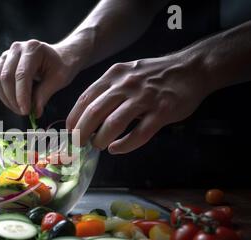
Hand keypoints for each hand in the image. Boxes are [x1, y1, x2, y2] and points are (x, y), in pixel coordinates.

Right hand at [0, 40, 80, 116]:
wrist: (58, 57)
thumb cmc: (61, 67)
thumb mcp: (59, 79)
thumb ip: (45, 94)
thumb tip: (34, 112)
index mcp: (33, 48)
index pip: (22, 74)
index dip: (22, 95)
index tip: (26, 112)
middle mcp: (16, 48)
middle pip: (6, 77)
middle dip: (13, 99)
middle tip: (24, 113)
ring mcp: (6, 54)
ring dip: (5, 98)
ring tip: (19, 108)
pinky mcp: (1, 63)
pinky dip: (0, 93)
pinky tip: (13, 100)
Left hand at [66, 53, 210, 153]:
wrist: (192, 68)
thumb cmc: (154, 75)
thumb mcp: (126, 74)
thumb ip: (108, 91)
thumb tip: (87, 117)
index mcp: (114, 75)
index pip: (85, 98)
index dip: (74, 118)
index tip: (70, 132)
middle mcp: (126, 85)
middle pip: (94, 112)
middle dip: (82, 132)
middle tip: (78, 145)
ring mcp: (145, 98)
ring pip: (113, 124)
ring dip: (101, 139)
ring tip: (98, 145)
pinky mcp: (162, 111)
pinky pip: (139, 134)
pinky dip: (124, 145)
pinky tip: (116, 149)